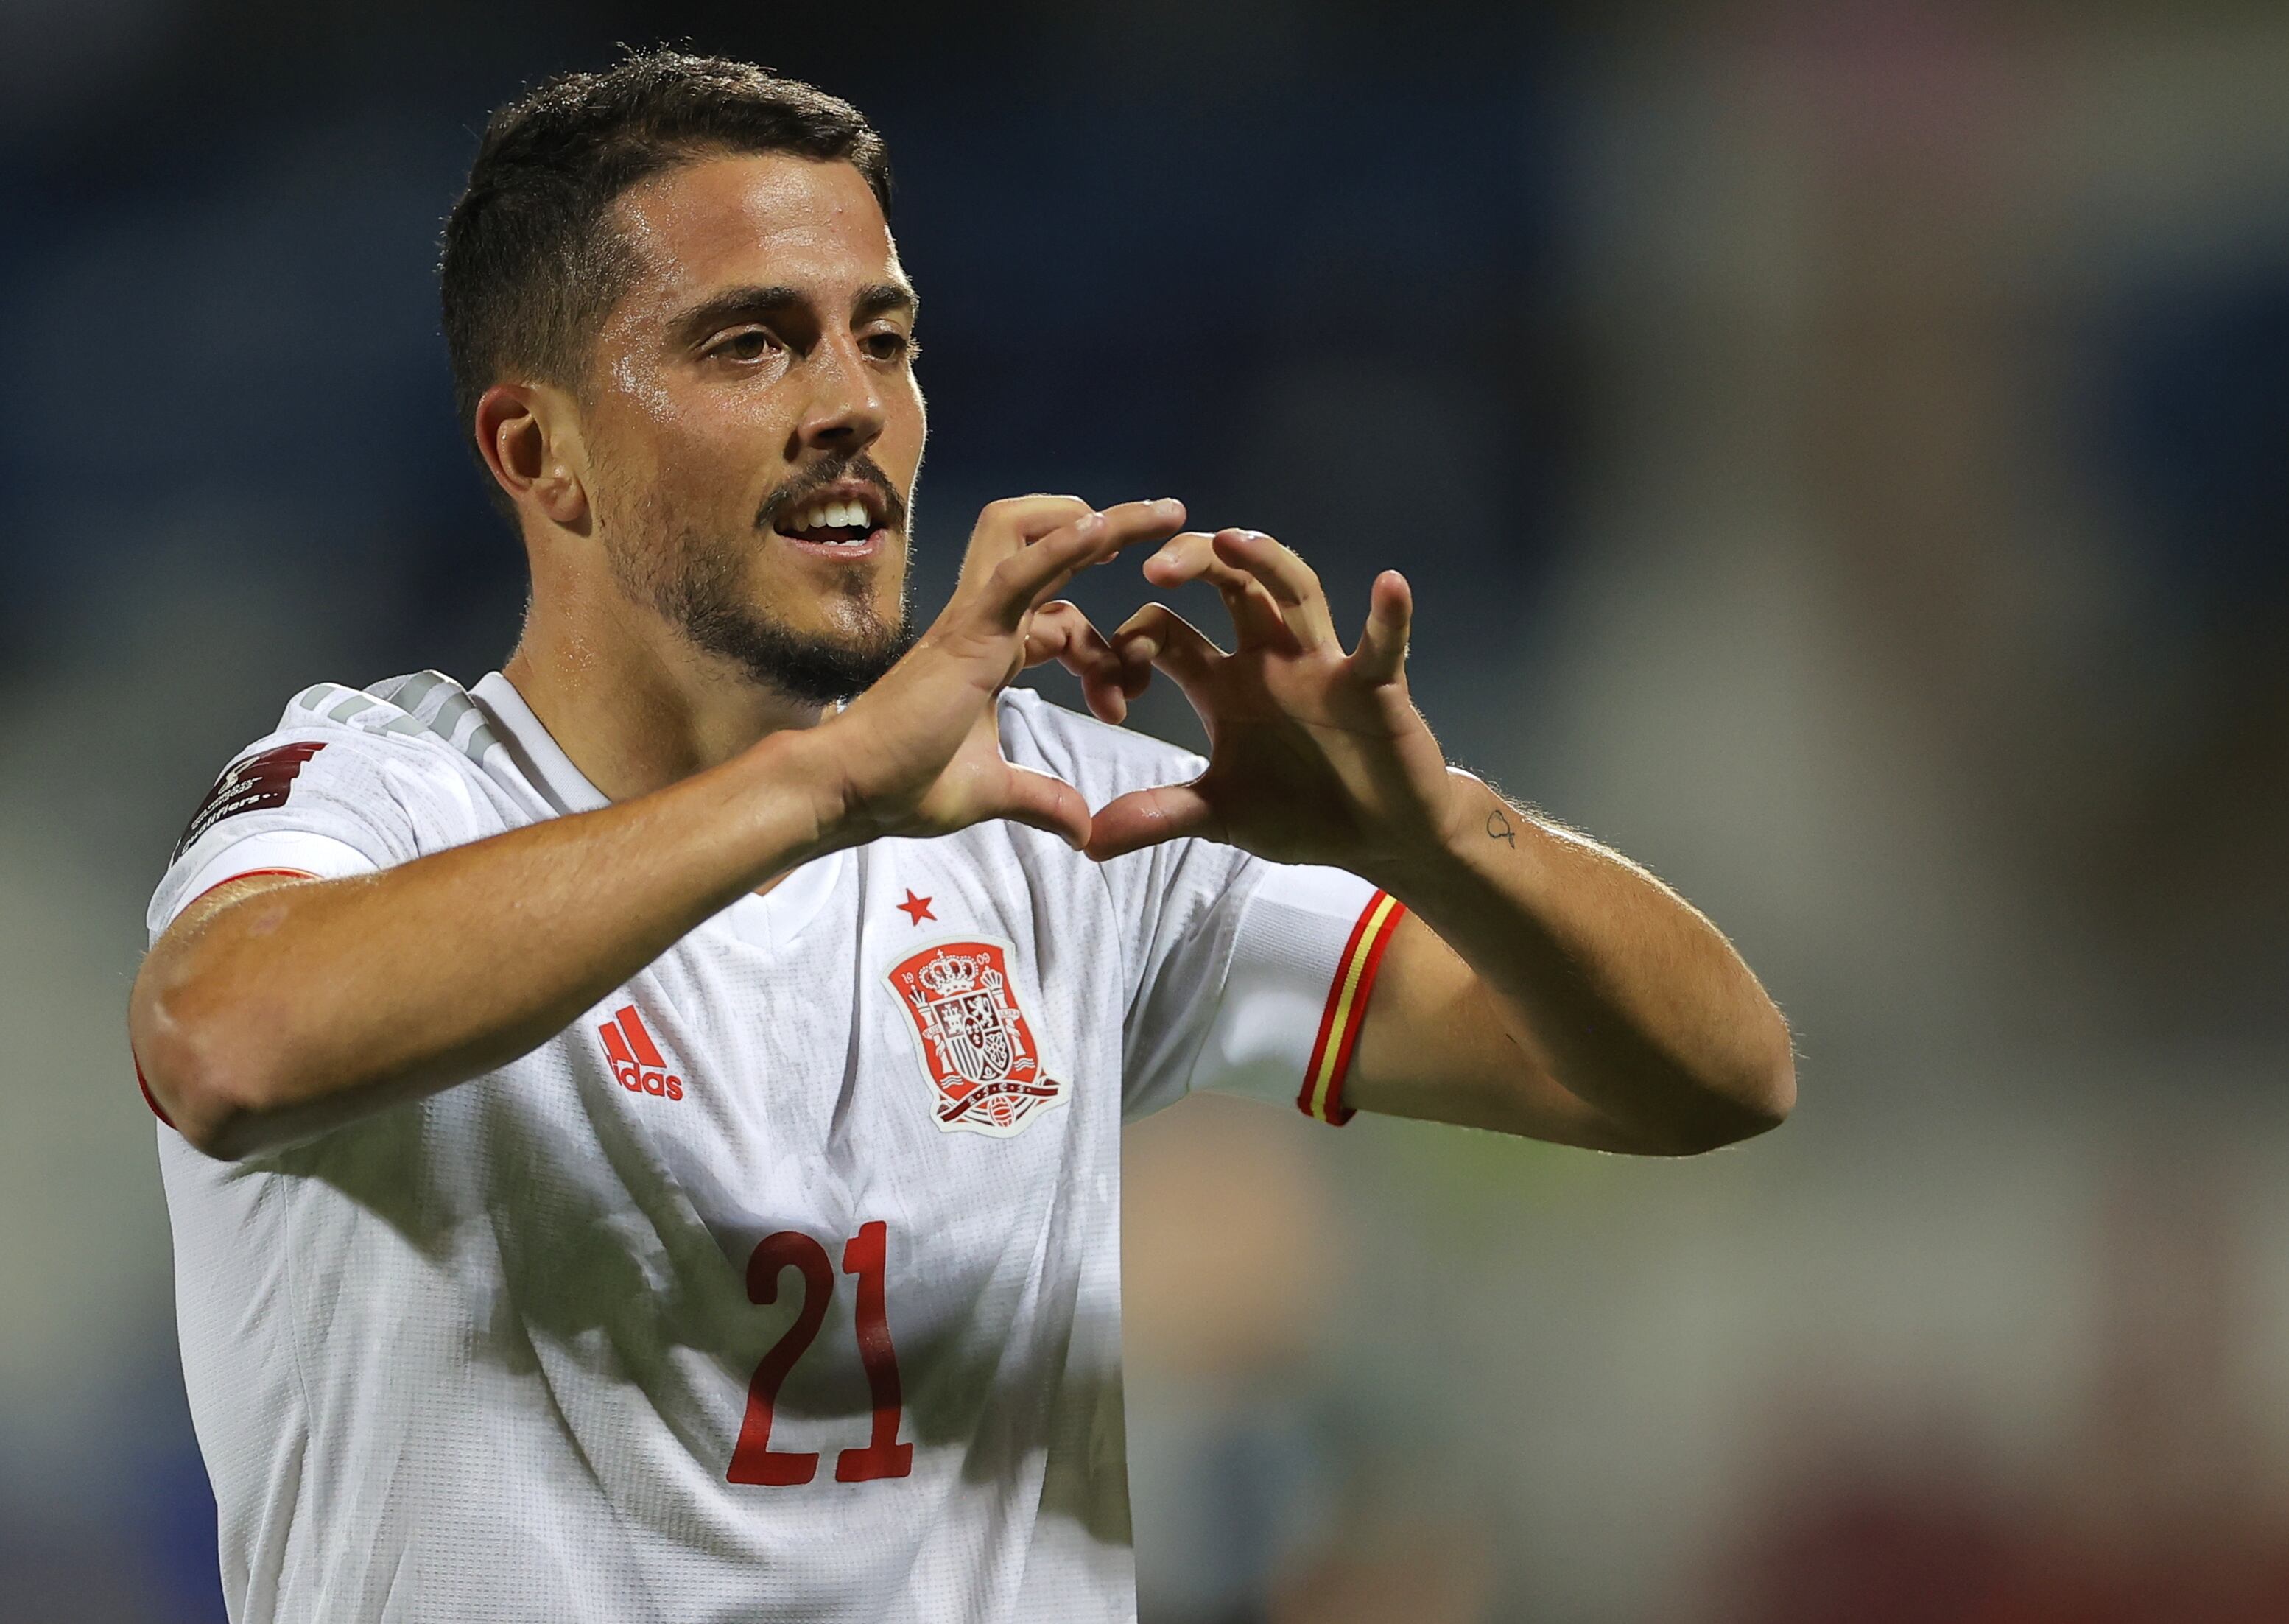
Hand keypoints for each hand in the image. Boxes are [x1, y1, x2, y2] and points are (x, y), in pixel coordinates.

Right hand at [813, 495, 1185, 847]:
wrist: (849, 793)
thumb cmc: (901, 788)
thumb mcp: (993, 793)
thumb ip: (1039, 800)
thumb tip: (1083, 829)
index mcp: (989, 652)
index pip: (1062, 620)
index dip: (1104, 654)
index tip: (1123, 708)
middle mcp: (983, 622)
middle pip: (1049, 549)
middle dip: (1113, 532)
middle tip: (1174, 525)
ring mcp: (973, 619)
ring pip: (1029, 534)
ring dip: (1096, 519)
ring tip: (1156, 514)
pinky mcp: (966, 631)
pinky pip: (1015, 572)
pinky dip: (1058, 547)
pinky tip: (1102, 528)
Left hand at [1086, 528, 1465, 876]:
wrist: (1378, 838)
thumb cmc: (1302, 812)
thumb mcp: (1219, 816)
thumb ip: (1158, 817)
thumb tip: (1088, 843)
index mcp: (1223, 682)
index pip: (1167, 631)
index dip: (1131, 645)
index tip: (1110, 698)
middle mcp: (1269, 658)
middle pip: (1230, 582)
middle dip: (1194, 563)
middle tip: (1152, 568)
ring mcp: (1323, 665)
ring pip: (1296, 592)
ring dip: (1269, 563)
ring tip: (1236, 541)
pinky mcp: (1375, 687)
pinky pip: (1385, 645)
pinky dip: (1389, 617)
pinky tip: (1388, 585)